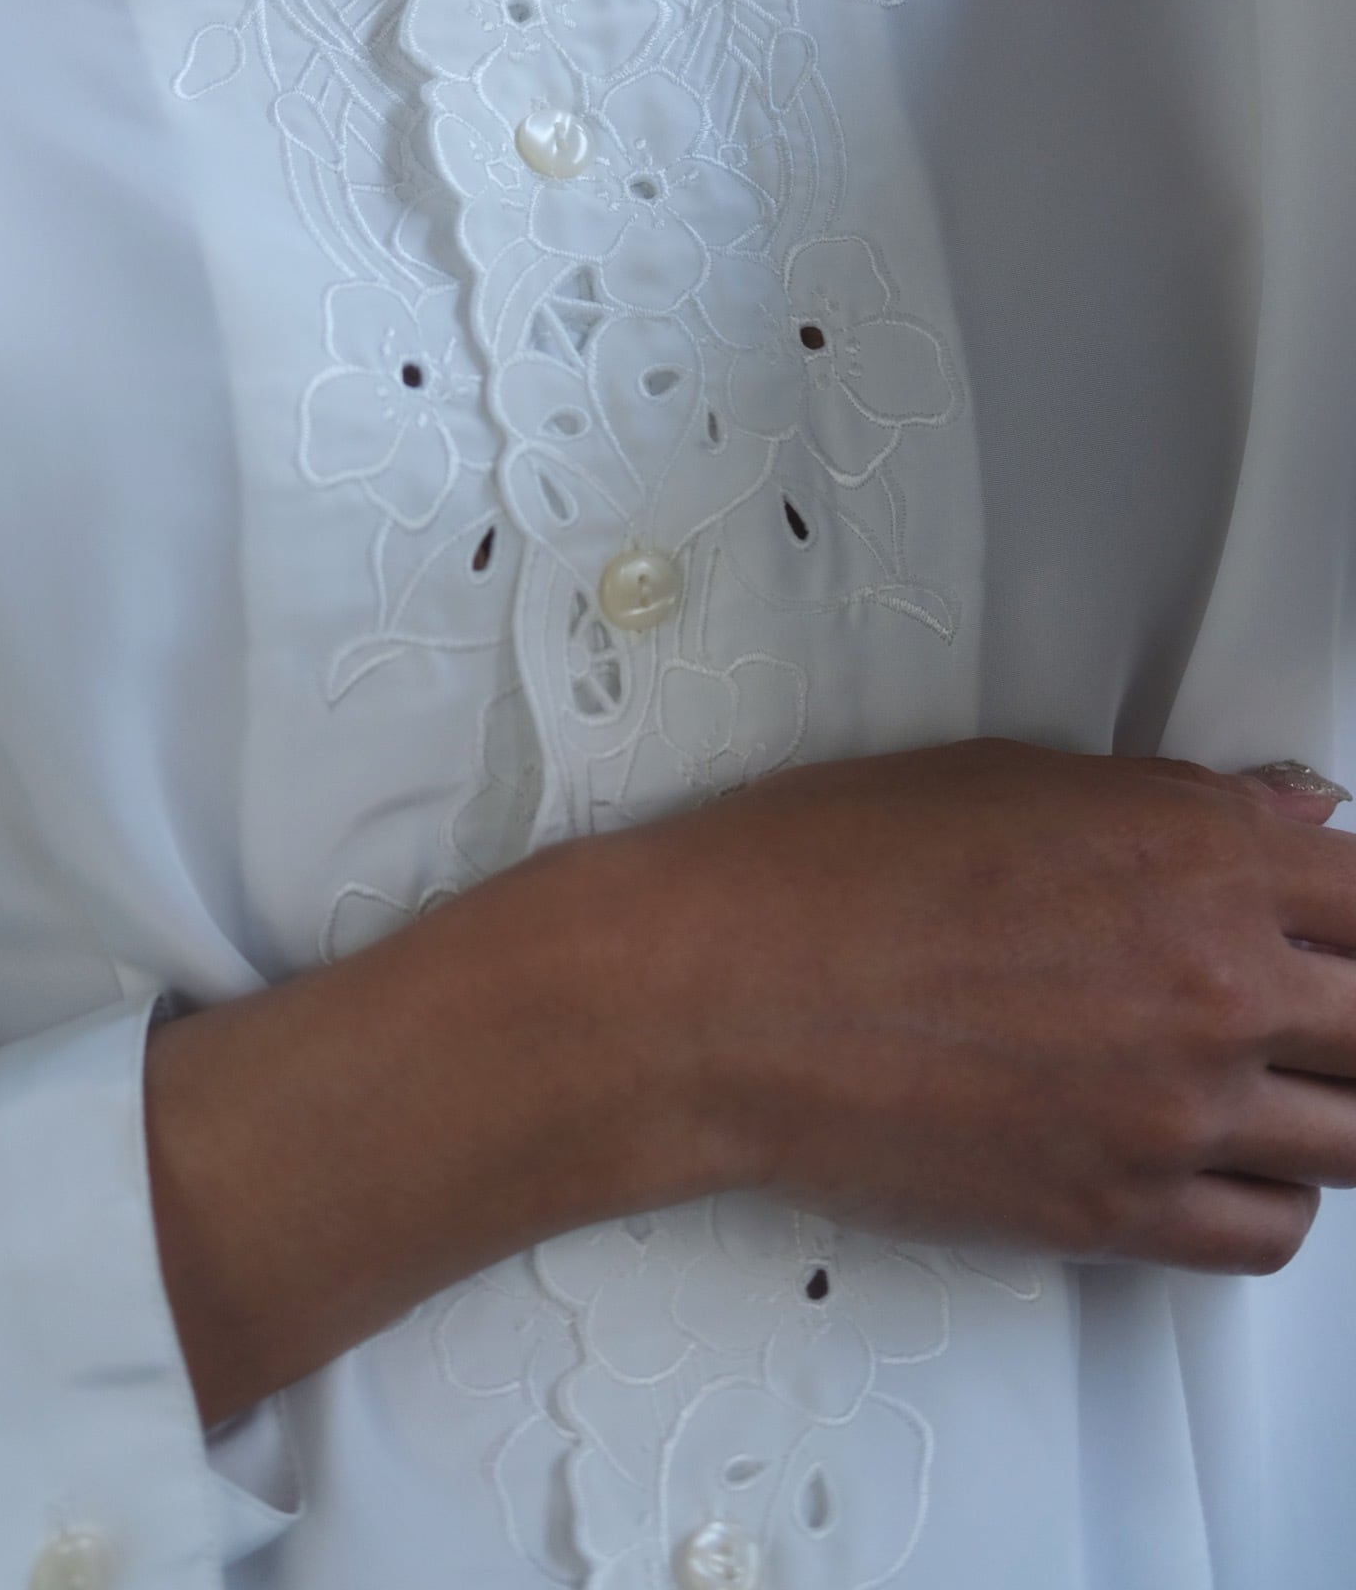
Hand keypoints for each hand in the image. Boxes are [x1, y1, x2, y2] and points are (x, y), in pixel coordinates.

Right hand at [593, 737, 1355, 1273]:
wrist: (718, 997)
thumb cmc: (827, 866)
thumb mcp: (1008, 778)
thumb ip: (1174, 804)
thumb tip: (1288, 815)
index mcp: (1194, 854)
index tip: (1338, 925)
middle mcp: (1215, 986)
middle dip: (1354, 1006)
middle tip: (1310, 1000)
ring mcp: (1177, 1111)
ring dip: (1326, 1102)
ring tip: (1271, 1077)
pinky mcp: (1121, 1210)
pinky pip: (1273, 1233)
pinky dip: (1273, 1197)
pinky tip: (1222, 1155)